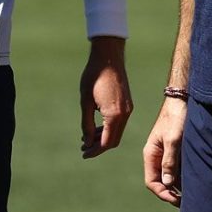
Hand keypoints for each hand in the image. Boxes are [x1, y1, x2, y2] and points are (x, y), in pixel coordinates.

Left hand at [80, 37, 132, 157]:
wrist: (108, 57)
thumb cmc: (94, 76)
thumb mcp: (85, 101)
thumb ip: (87, 123)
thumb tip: (88, 141)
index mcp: (114, 115)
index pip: (106, 142)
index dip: (95, 150)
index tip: (83, 153)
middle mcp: (125, 114)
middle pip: (114, 140)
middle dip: (99, 147)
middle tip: (84, 148)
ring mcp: (128, 109)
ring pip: (117, 132)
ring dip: (104, 137)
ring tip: (87, 138)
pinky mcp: (128, 104)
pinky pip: (120, 122)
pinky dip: (109, 128)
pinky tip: (97, 127)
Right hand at [142, 97, 185, 205]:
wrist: (183, 99)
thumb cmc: (176, 117)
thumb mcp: (173, 139)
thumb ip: (169, 161)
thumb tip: (167, 183)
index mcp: (151, 154)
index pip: (152, 182)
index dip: (163, 193)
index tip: (176, 200)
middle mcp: (156, 156)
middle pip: (161, 182)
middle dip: (171, 193)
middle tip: (186, 201)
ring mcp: (166, 154)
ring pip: (170, 176)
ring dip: (178, 186)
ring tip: (192, 193)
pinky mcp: (176, 150)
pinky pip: (177, 168)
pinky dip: (184, 176)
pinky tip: (195, 180)